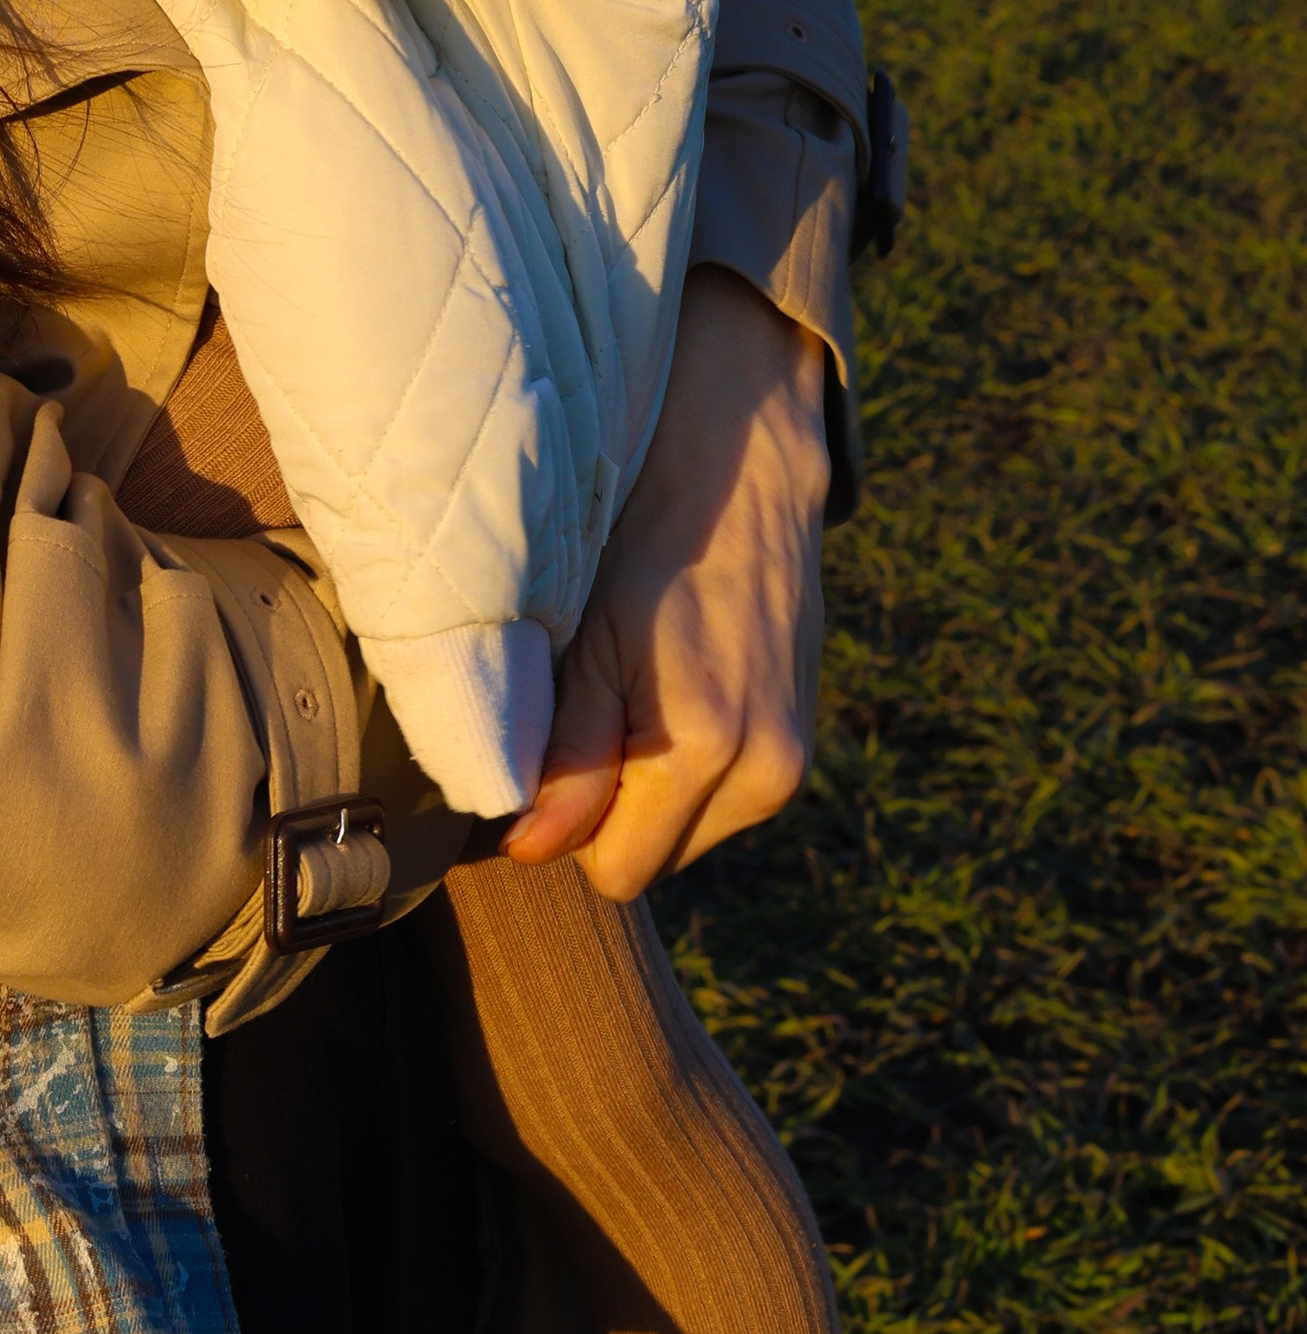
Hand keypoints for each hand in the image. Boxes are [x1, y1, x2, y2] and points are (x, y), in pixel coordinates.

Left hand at [501, 266, 829, 900]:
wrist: (738, 465)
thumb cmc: (641, 539)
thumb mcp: (586, 638)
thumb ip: (564, 754)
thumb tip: (529, 851)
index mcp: (708, 746)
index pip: (616, 868)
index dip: (568, 821)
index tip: (550, 751)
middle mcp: (766, 769)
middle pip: (655, 857)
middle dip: (611, 808)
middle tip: (592, 707)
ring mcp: (793, 760)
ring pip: (688, 830)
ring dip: (650, 786)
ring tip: (636, 685)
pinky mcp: (804, 742)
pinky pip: (724, 797)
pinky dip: (688, 763)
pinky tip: (674, 685)